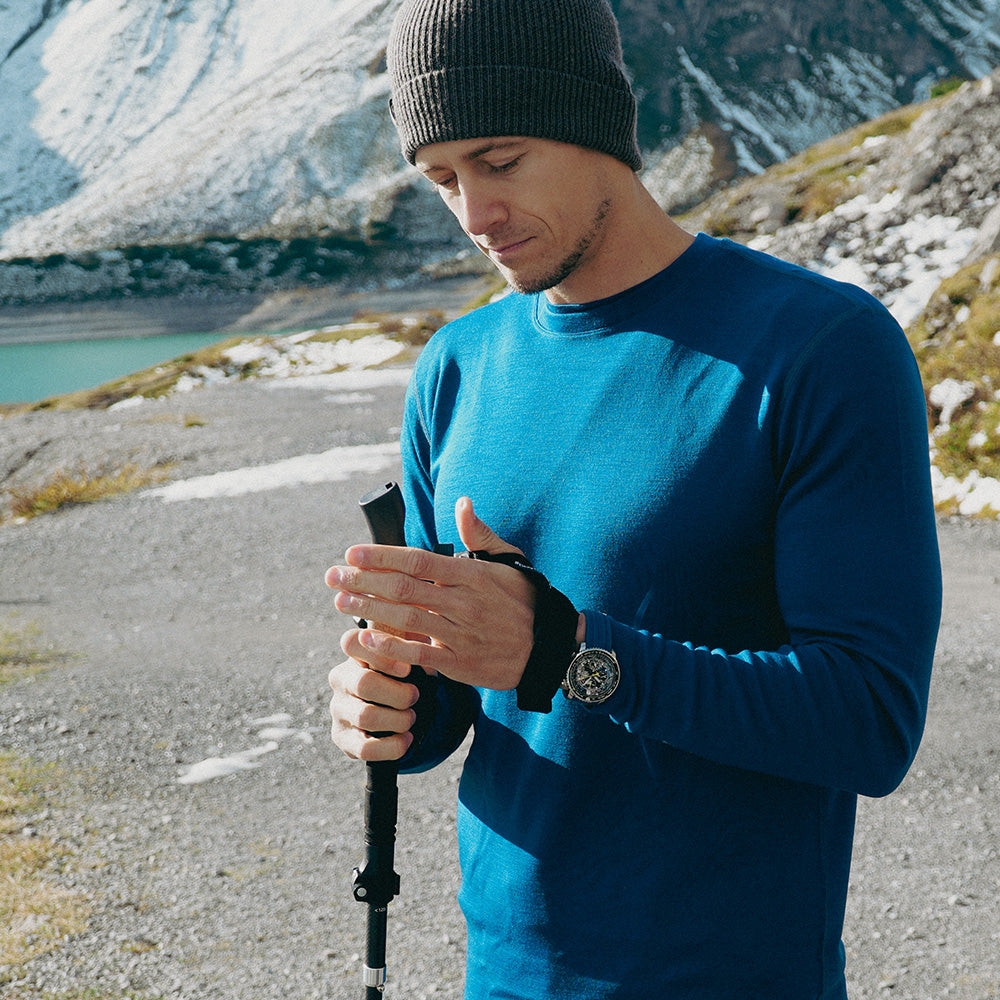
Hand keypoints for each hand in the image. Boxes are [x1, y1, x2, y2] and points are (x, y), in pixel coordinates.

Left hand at [326, 497, 536, 691]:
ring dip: (369, 609)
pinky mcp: (460, 663)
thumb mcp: (508, 560)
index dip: (382, 556)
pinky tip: (366, 637)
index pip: (418, 561)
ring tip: (340, 601)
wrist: (547, 648)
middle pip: (404, 588)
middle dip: (364, 580)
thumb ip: (479, 533)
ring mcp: (461, 633)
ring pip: (407, 619)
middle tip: (333, 576)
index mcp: (471, 575)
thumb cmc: (523, 599)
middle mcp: (463, 602)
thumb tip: (462, 502)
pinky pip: (420, 654)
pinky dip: (391, 646)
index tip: (352, 553)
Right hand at [327, 643, 418, 761]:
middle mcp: (340, 679)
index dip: (381, 655)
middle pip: (364, 683)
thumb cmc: (406, 669)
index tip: (407, 669)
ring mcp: (338, 709)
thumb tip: (421, 619)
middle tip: (416, 696)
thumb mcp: (410, 647)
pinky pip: (365, 748)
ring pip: (366, 716)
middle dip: (399, 694)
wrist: (399, 706)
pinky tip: (406, 739)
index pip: (352, 642)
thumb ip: (412, 634)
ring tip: (411, 718)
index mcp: (354, 652)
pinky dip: (392, 746)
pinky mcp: (342, 737)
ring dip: (399, 719)